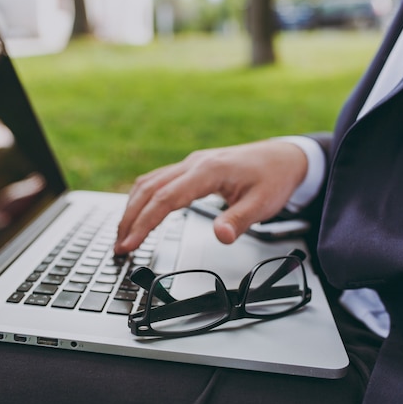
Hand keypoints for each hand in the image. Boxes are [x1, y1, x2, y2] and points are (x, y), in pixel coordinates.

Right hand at [114, 140, 307, 253]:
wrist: (283, 156)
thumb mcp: (263, 203)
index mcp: (208, 170)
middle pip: (149, 189)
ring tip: (123, 235)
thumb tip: (219, 235)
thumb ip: (239, 220)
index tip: (130, 244)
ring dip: (132, 208)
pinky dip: (142, 198)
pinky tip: (138, 213)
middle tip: (118, 246)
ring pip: (149, 182)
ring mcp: (190, 164)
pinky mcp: (191, 168)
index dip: (144, 223)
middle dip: (130, 219)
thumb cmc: (273, 177)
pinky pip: (157, 180)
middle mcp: (193, 163)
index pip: (166, 198)